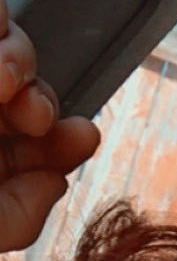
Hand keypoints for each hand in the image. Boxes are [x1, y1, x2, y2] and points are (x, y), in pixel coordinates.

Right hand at [0, 0, 101, 253]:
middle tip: (32, 113)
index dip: (67, 139)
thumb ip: (24, 216)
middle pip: (28, 87)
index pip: (39, 142)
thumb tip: (56, 184)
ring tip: (2, 78)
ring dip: (18, 56)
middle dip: (42, 96)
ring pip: (9, 44)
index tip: (83, 137)